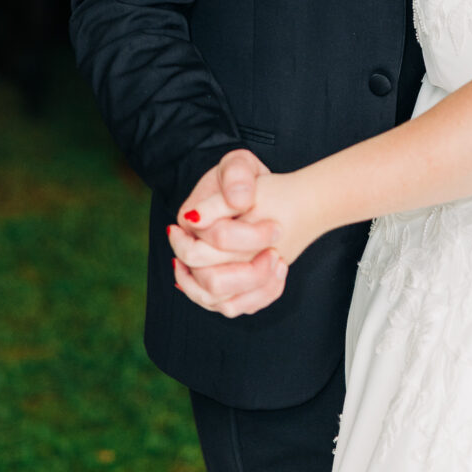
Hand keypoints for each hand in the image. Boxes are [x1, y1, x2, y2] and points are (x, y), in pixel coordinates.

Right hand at [170, 148, 288, 317]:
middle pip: (210, 281)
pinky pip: (235, 308)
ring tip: (279, 262)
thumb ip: (236, 175)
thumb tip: (238, 201)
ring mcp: (203, 274)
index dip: (248, 237)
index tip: (277, 226)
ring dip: (255, 286)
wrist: (263, 200)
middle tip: (277, 251)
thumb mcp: (240, 164)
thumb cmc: (247, 181)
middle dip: (250, 271)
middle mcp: (191, 252)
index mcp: (191, 221)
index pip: (213, 240)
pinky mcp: (222, 289)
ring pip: (221, 302)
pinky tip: (279, 272)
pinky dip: (260, 296)